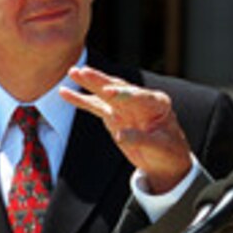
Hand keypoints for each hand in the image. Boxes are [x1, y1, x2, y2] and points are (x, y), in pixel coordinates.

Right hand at [60, 66, 192, 192]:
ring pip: (104, 93)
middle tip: (84, 72)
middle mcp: (140, 100)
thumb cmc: (167, 152)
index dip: (123, 94)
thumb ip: (141, 139)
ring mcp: (125, 106)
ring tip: (73, 72)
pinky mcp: (113, 114)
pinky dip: (80, 100)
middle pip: (118, 88)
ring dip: (89, 83)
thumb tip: (120, 135)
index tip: (108, 92)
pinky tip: (65, 92)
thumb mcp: (159, 148)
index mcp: (157, 104)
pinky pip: (94, 105)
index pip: (138, 96)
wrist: (164, 160)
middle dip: (101, 80)